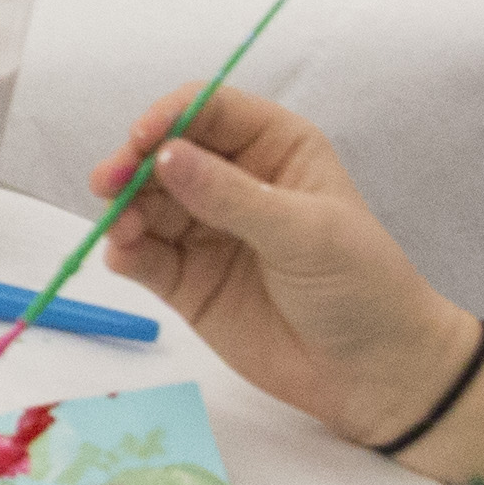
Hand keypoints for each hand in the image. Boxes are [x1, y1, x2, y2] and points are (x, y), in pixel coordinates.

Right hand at [94, 84, 471, 446]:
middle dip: (132, 165)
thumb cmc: (361, 285)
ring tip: (120, 231)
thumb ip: (230, 196)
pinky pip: (143, 256)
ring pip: (145, 204)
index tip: (140, 140)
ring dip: (123, 210)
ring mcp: (206, 232)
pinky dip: (125, 252)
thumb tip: (164, 157)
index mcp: (274, 148)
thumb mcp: (304, 232)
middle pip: (164, 155)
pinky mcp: (187, 281)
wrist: (375, 372)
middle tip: (108, 184)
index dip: (169, 117)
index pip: (208, 111)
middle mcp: (233, 181)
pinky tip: (123, 257)